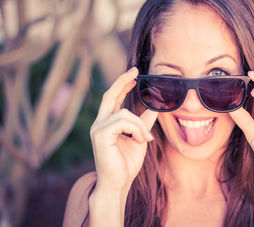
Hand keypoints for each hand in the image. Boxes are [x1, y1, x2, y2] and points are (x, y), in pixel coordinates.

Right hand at [90, 67, 157, 192]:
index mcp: (108, 123)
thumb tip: (153, 107)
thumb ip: (143, 122)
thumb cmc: (127, 163)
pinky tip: (140, 140)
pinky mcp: (100, 135)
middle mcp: (100, 123)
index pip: (113, 98)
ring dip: (140, 125)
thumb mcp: (139, 138)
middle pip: (109, 95)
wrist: (118, 184)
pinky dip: (136, 129)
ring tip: (146, 139)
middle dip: (122, 81)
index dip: (122, 84)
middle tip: (135, 72)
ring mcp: (97, 128)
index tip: (134, 74)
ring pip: (124, 113)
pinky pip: (123, 122)